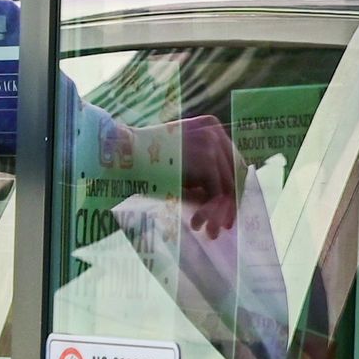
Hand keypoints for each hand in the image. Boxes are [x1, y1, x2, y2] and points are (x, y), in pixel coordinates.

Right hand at [93, 112, 245, 237]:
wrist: (124, 153)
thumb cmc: (146, 160)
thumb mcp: (181, 156)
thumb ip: (204, 167)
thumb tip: (226, 197)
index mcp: (211, 126)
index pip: (232, 160)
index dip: (233, 187)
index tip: (228, 210)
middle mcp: (215, 132)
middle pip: (234, 174)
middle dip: (229, 204)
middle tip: (222, 227)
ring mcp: (213, 145)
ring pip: (228, 187)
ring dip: (218, 213)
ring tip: (209, 232)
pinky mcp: (207, 161)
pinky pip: (217, 194)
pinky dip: (209, 212)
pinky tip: (196, 224)